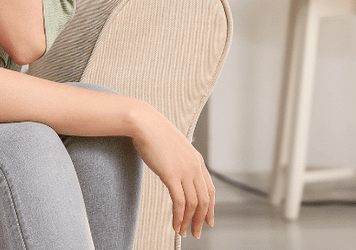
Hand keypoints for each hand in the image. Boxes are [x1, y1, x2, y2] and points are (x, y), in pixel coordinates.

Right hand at [130, 106, 214, 238]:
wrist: (144, 123)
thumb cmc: (154, 133)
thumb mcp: (173, 147)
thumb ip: (179, 159)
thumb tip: (176, 170)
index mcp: (197, 160)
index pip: (209, 190)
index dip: (211, 208)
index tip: (208, 221)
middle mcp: (195, 167)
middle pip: (204, 200)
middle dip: (201, 220)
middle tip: (196, 233)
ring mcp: (184, 171)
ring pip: (193, 204)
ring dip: (189, 222)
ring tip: (183, 232)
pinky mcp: (171, 175)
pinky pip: (180, 202)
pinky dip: (179, 217)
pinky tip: (175, 224)